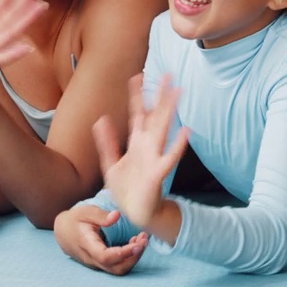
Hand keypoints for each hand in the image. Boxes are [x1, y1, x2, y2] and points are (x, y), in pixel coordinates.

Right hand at [54, 206, 148, 274]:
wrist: (63, 232)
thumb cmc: (76, 220)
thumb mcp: (86, 212)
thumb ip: (100, 215)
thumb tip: (117, 216)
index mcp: (87, 245)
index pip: (105, 257)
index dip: (124, 253)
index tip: (138, 243)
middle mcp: (92, 259)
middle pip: (116, 268)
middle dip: (134, 257)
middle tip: (144, 239)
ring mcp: (97, 263)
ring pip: (118, 269)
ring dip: (134, 258)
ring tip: (142, 239)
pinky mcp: (102, 263)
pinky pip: (117, 266)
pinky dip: (130, 257)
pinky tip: (135, 243)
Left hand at [93, 74, 190, 227]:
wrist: (135, 213)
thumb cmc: (126, 189)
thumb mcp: (110, 164)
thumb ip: (106, 143)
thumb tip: (100, 120)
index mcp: (136, 142)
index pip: (138, 113)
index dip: (137, 96)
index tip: (137, 76)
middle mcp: (147, 145)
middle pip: (155, 115)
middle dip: (161, 95)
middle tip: (169, 74)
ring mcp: (154, 157)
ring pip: (164, 128)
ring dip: (170, 110)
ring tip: (178, 92)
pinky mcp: (158, 172)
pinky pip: (169, 157)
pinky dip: (178, 145)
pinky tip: (186, 131)